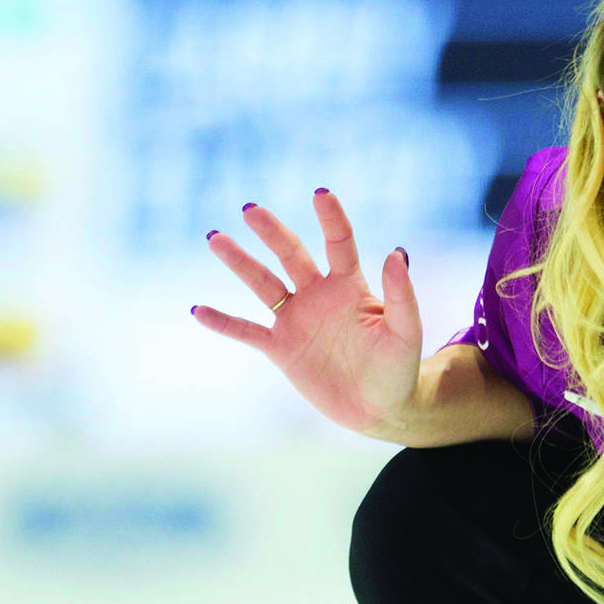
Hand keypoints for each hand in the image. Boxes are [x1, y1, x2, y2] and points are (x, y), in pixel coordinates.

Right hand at [193, 190, 421, 435]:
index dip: (331, 219)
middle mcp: (319, 296)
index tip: (321, 194)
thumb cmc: (398, 369)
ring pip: (263, 284)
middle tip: (250, 209)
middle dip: (272, 232)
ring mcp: (297, 321)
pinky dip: (223, 322)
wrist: (379, 409)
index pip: (339, 244)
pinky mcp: (281, 348)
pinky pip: (247, 331)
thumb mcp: (405, 333)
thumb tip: (396, 253)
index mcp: (350, 287)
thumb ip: (401, 296)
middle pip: (291, 255)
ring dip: (240, 262)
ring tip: (215, 238)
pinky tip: (198, 310)